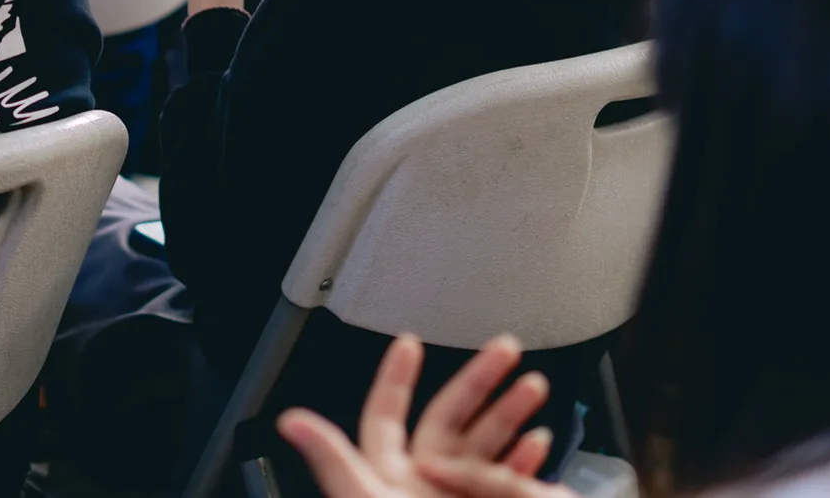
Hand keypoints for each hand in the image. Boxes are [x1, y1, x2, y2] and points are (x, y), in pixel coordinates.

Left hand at [278, 336, 574, 497]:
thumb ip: (334, 461)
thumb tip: (291, 422)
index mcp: (384, 480)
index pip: (385, 417)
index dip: (395, 378)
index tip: (409, 346)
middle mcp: (418, 487)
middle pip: (447, 419)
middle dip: (478, 381)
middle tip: (504, 350)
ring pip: (481, 445)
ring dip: (509, 414)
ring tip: (533, 388)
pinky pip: (503, 482)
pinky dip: (522, 461)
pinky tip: (537, 445)